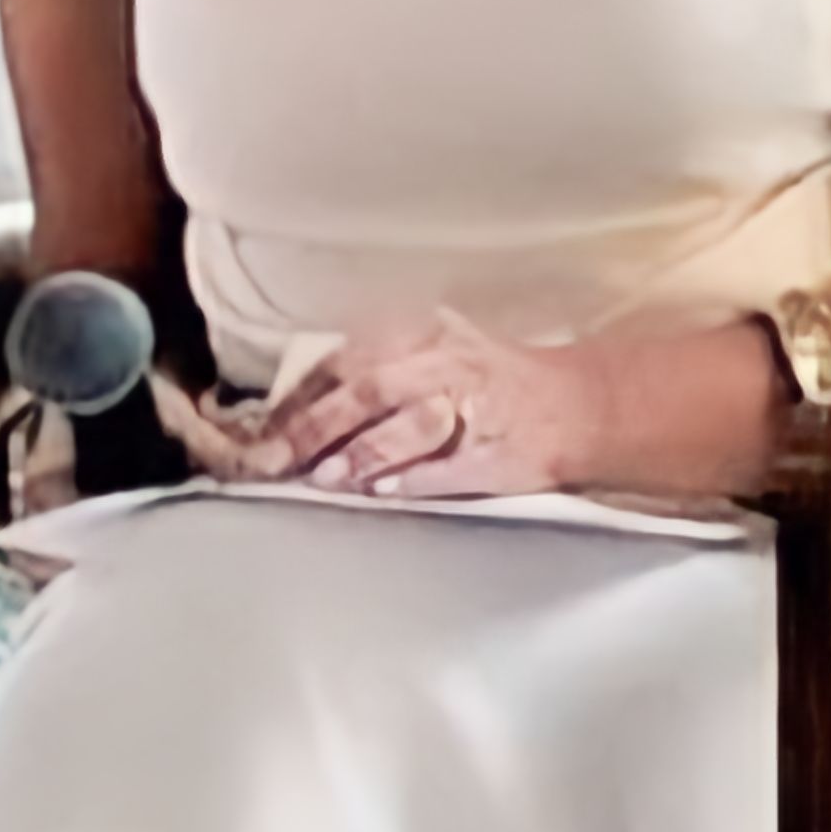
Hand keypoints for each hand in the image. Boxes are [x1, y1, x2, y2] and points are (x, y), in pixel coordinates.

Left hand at [217, 305, 788, 504]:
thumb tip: (281, 420)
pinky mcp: (500, 454)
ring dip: (361, 453)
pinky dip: (415, 480)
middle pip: (366, 390)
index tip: (251, 431)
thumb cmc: (488, 386)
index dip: (295, 398)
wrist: (578, 405)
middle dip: (313, 427)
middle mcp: (445, 364)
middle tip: (269, 459)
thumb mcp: (423, 360)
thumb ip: (361, 384)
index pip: (343, 363)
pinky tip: (383, 495)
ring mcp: (476, 409)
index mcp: (419, 336)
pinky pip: (452, 467)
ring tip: (325, 477)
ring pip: (408, 425)